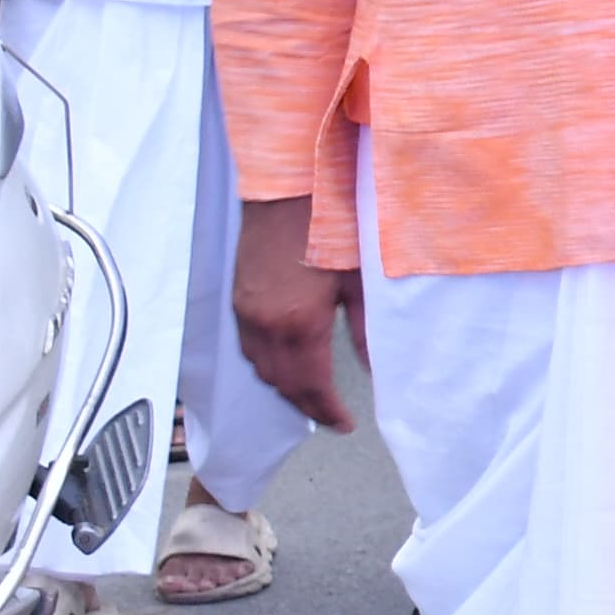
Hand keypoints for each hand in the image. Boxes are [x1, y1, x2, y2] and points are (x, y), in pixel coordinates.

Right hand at [229, 197, 361, 432]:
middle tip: (331, 417)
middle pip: (281, 383)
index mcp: (298, 323)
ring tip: (312, 396)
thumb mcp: (359, 281)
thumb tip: (376, 369)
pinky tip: (286, 363)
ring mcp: (245, 311)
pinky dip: (267, 364)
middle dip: (306, 406)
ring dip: (284, 387)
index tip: (345, 425)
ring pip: (260, 368)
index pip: (310, 385)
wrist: (286, 190)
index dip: (327, 411)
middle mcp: (264, 324)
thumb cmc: (330, 227)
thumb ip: (366, 330)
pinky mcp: (238, 298)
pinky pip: (248, 347)